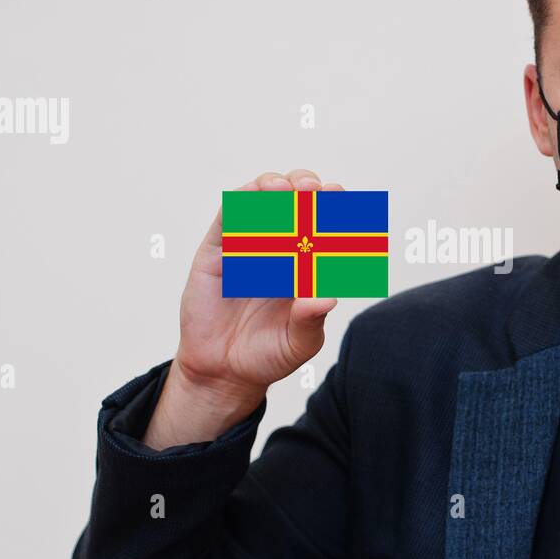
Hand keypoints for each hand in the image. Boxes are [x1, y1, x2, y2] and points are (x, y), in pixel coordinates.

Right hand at [142, 170, 340, 448]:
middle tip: (315, 190)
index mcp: (308, 264)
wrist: (223, 372)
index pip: (325, 225)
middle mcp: (281, 248)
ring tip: (286, 190)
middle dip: (308, 188)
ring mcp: (249, 245)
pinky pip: (228, 217)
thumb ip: (311, 321)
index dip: (334, 208)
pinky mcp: (218, 250)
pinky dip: (241, 201)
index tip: (342, 198)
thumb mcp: (298, 343)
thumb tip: (328, 298)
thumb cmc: (268, 354)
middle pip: (296, 201)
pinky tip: (254, 196)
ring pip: (262, 200)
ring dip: (276, 186)